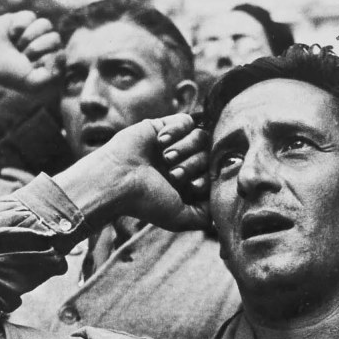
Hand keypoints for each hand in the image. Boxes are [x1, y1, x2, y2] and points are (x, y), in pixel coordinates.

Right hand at [0, 11, 61, 91]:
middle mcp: (45, 46)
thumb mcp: (32, 83)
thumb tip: (61, 54)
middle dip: (37, 48)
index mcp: (50, 61)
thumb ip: (52, 75)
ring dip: (29, 36)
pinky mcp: (22, 19)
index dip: (48, 59)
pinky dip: (20, 26)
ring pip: (46, 24)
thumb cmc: (9, 74)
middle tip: (23, 55)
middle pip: (55, 38)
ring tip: (17, 45)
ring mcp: (34, 32)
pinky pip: (31, 16)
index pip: (62, 54)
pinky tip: (11, 34)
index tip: (33, 65)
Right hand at [54, 114, 210, 231]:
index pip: (215, 173)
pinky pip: (186, 120)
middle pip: (210, 155)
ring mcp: (173, 144)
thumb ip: (204, 217)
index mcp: (187, 183)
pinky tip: (160, 141)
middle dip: (193, 165)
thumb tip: (221, 210)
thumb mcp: (180, 218)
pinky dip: (176, 131)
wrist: (117, 180)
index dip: (207, 179)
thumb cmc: (146, 201)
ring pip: (201, 137)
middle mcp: (182, 163)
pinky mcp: (163, 126)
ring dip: (185, 149)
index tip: (190, 187)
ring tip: (165, 158)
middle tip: (173, 175)